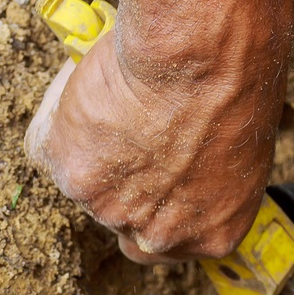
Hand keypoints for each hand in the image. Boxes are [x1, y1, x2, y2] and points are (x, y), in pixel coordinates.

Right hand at [25, 0, 292, 262]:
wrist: (202, 54)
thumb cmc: (238, 80)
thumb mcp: (243, 140)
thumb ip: (206, 168)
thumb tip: (184, 152)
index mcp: (213, 233)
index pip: (170, 240)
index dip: (155, 202)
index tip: (150, 168)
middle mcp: (160, 236)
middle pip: (121, 214)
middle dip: (118, 175)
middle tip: (125, 123)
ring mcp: (109, 209)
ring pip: (82, 175)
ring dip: (90, 140)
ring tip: (119, 92)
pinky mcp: (70, 173)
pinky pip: (50, 142)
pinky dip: (61, 110)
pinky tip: (94, 83)